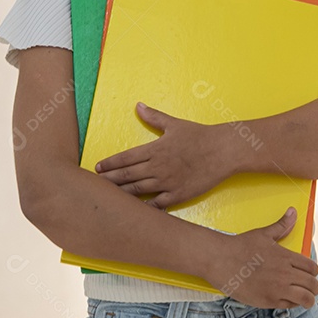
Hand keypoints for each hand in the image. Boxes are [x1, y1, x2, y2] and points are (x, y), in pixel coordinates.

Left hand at [94, 102, 237, 209]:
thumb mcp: (174, 124)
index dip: (110, 164)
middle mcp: (158, 167)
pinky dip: (144, 208)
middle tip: (94, 185)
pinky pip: (156, 205)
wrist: (223, 151)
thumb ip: (154, 117)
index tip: (98, 168)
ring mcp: (167, 182)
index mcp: (155, 149)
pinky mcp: (178, 195)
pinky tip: (133, 211)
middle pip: (127, 175)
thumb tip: (138, 105)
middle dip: (109, 180)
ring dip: (121, 194)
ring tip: (107, 197)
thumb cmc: (199, 136)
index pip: (126, 158)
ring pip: (137, 191)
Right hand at [204, 207, 317, 308]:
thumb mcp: (263, 234)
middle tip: (309, 288)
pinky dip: (291, 304)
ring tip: (303, 298)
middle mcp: (285, 273)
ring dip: (307, 299)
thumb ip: (282, 225)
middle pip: (313, 285)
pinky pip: (289, 306)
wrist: (220, 260)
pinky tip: (286, 299)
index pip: (312, 268)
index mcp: (286, 256)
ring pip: (306, 299)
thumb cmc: (240, 245)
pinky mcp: (268, 301)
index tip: (309, 274)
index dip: (313, 272)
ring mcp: (278, 289)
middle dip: (314, 287)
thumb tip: (293, 211)